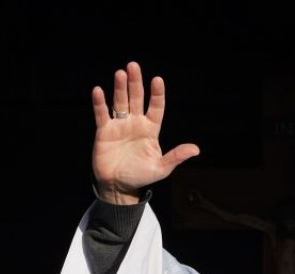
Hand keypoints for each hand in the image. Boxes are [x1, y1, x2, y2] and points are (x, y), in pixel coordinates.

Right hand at [90, 61, 200, 204]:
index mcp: (151, 130)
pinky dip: (100, 103)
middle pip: (136, 98)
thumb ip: (175, 156)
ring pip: (120, 102)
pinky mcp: (104, 131)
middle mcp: (135, 124)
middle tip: (133, 66)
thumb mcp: (161, 168)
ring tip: (120, 73)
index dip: (157, 94)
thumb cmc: (140, 176)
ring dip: (120, 88)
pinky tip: (98, 91)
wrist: (118, 186)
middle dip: (135, 83)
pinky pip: (102, 114)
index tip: (157, 80)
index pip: (155, 108)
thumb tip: (196, 149)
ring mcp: (119, 126)